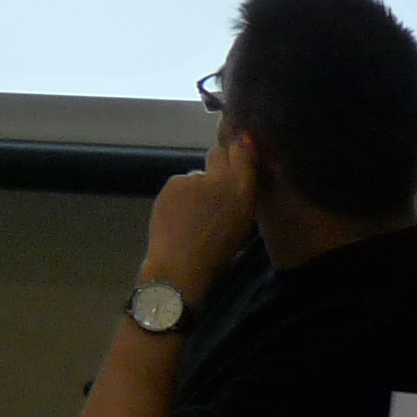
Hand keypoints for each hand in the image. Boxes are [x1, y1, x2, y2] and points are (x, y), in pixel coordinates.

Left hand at [140, 134, 259, 302]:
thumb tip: (241, 175)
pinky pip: (180, 186)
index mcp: (243, 190)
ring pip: (196, 176)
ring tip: (192, 215)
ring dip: (197, 188)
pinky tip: (178, 216)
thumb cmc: (218, 254)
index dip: (239, 150)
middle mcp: (220, 178)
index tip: (237, 153)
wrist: (180, 266)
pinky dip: (180, 197)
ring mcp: (193, 178)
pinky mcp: (173, 183)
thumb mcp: (243, 224)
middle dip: (218, 163)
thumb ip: (243, 194)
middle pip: (218, 154)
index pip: (243, 151)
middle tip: (213, 187)